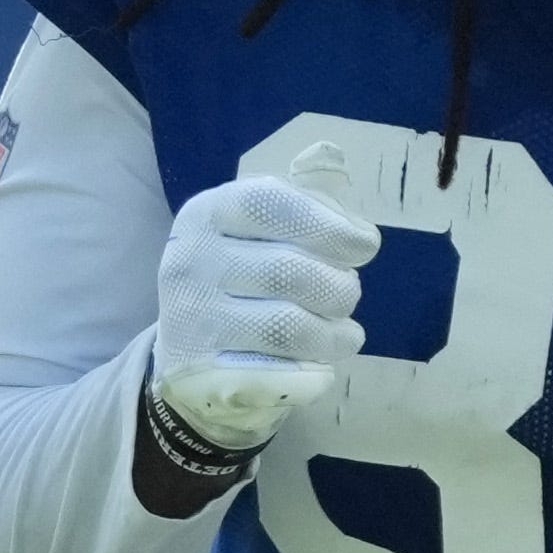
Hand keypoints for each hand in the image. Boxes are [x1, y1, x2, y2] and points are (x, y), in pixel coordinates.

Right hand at [151, 154, 378, 450]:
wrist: (188, 363)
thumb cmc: (239, 282)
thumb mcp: (255, 233)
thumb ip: (299, 204)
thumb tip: (340, 177)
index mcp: (206, 215)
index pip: (273, 205)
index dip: (330, 225)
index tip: (364, 246)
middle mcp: (191, 263)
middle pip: (292, 271)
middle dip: (339, 287)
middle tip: (347, 295)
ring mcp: (194, 322)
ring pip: (291, 327)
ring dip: (335, 333)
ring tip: (345, 332)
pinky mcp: (207, 375)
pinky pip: (282, 374)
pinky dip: (315, 370)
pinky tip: (321, 363)